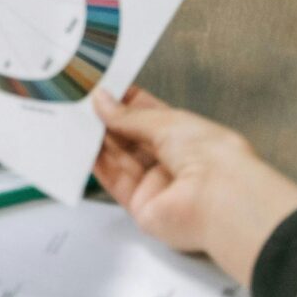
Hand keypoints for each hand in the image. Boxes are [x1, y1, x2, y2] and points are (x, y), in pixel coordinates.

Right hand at [91, 87, 296, 287]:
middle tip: (81, 103)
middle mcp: (171, 160)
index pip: (148, 115)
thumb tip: (103, 101)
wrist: (221, 200)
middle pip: (131, 138)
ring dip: (98, 141)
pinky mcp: (141, 206)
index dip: (124, 102)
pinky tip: (83, 148)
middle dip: (107, 121)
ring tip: (75, 120)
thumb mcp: (166, 122)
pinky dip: (97, 165)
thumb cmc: (212, 156)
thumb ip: (128, 116)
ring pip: (120, 160)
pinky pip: (114, 182)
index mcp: (185, 134)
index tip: (100, 89)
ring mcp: (156, 184)